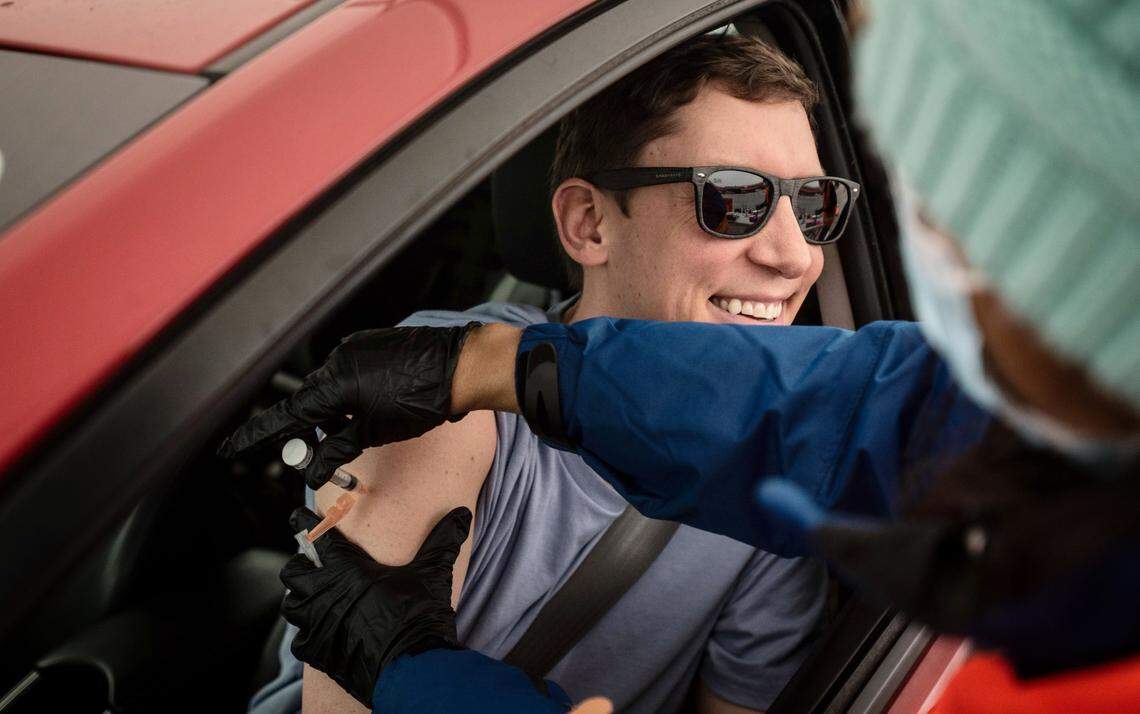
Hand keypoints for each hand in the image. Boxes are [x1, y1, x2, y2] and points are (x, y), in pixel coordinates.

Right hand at [218, 323, 477, 487]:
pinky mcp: (371, 341)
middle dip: (311, 427)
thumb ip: (337, 448)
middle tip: (317, 450)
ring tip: (366, 422)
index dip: (257, 435)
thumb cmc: (422, 400)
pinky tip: (376, 401)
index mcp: (334, 386)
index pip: (286, 416)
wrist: (461, 367)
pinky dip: (353, 389)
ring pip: (331, 385)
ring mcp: (355, 346)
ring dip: (336, 407)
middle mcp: (338, 360)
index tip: (231, 448)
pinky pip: (350, 368)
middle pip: (309, 401)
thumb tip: (314, 467)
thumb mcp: (375, 433)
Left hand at [280, 506, 471, 706]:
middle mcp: (326, 594)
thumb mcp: (432, 572)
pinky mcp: (318, 651)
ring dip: (301, 598)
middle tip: (310, 564)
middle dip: (300, 565)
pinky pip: (300, 640)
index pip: (319, 538)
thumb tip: (461, 515)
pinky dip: (307, 635)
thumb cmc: (417, 616)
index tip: (299, 516)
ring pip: (292, 605)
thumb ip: (443, 540)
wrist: (411, 666)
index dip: (306, 523)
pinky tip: (320, 632)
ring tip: (312, 597)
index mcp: (348, 569)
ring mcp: (318, 624)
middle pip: (294, 572)